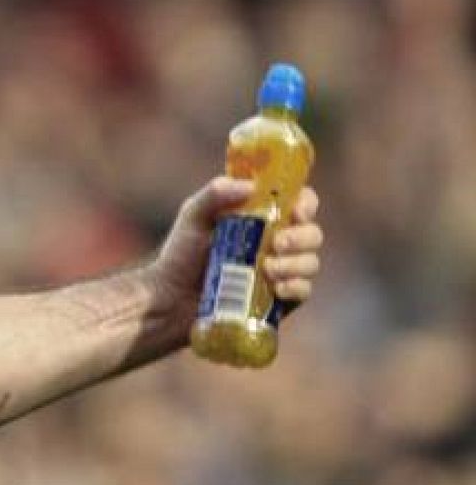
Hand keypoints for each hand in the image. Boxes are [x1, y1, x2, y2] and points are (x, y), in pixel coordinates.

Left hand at [151, 176, 325, 324]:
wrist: (172, 298)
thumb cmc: (181, 253)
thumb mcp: (193, 217)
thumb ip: (214, 195)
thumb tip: (249, 185)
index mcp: (262, 216)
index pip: (299, 201)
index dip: (306, 203)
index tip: (296, 211)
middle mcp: (277, 241)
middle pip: (312, 233)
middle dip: (302, 237)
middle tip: (278, 243)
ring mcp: (280, 270)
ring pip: (310, 262)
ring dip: (296, 264)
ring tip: (268, 269)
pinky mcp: (279, 298)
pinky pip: (303, 291)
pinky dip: (295, 287)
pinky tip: (278, 288)